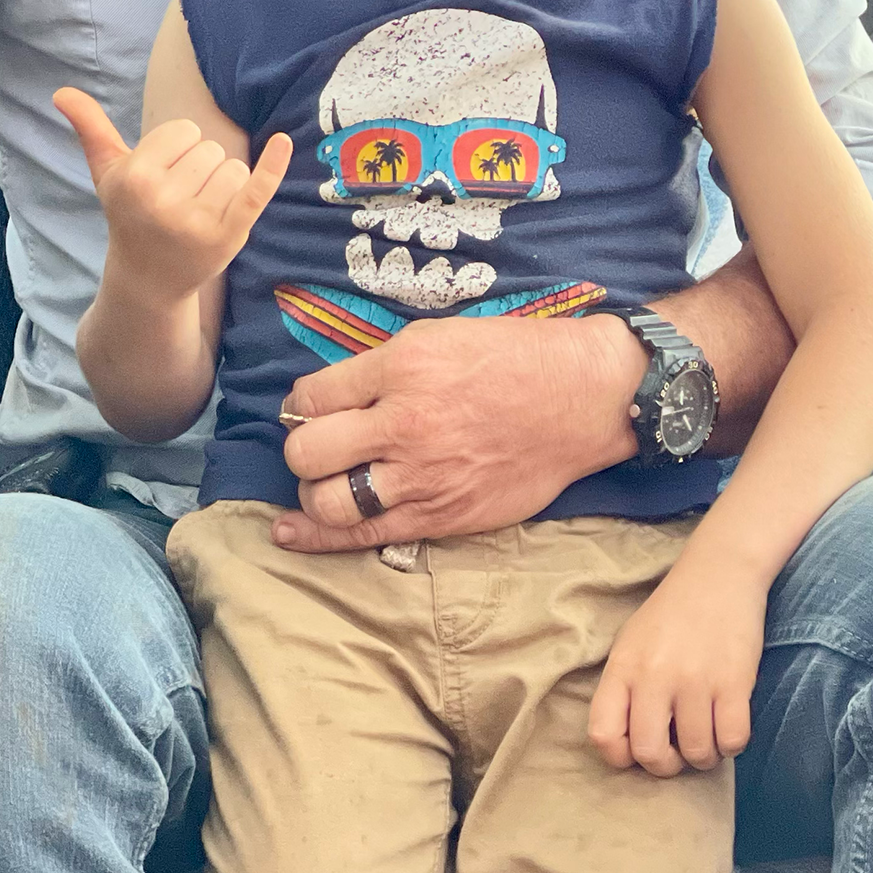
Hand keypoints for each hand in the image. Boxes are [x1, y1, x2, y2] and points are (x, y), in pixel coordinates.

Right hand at [55, 89, 290, 300]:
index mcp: (134, 176)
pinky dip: (273, 166)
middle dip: (199, 168)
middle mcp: (162, 199)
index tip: (163, 177)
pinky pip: (257, 189)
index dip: (177, 150)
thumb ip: (90, 130)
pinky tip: (283, 142)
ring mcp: (196, 220)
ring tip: (198, 210)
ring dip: (223, 184)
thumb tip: (61, 91)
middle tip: (178, 201)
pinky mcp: (228, 235)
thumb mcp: (108, 173)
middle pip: (210, 148)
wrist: (148, 280)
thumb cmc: (129, 215)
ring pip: (233, 167)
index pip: (184, 130)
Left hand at [269, 308, 645, 553]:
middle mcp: (405, 424)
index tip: (313, 406)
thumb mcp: (440, 336)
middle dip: (302, 448)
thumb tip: (330, 395)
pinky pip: (363, 536)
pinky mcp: (441, 516)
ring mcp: (422, 477)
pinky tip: (290, 533)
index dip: (302, 403)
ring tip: (328, 480)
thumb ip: (384, 366)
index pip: (312, 396)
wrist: (581, 399)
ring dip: (314, 491)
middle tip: (320, 443)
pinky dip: (318, 536)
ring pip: (328, 500)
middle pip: (308, 452)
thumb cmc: (514, 359)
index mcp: (403, 368)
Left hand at [588, 556, 762, 777]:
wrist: (719, 574)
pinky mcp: (734, 681)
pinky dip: (732, 745)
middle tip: (679, 752)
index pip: (603, 734)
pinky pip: (732, 740)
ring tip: (708, 738)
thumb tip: (629, 745)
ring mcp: (695, 679)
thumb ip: (624, 689)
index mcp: (623, 667)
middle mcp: (654, 675)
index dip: (620, 756)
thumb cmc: (672, 614)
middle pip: (650, 753)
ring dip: (704, 756)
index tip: (638, 750)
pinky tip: (728, 727)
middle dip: (667, 766)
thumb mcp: (632, 643)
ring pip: (696, 753)